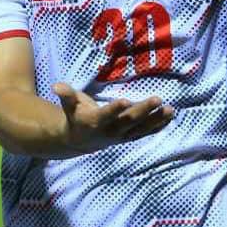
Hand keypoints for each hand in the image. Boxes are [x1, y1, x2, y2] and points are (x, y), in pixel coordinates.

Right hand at [55, 82, 174, 154]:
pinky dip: (158, 126)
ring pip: (141, 128)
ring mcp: (121, 136)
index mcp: (94, 122)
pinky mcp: (129, 137)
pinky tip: (170, 117)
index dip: (115, 109)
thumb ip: (66, 95)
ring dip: (156, 119)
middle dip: (144, 110)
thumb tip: (56, 86)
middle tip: (157, 99)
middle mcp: (110, 131)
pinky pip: (145, 132)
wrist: (80, 141)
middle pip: (128, 121)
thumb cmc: (75, 116)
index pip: (105, 115)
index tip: (125, 100)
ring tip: (170, 109)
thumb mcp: (69, 105)